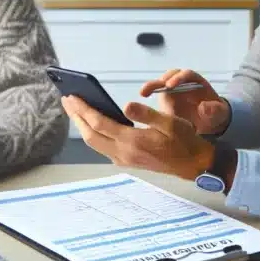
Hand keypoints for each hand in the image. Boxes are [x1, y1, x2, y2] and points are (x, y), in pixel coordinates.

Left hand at [61, 96, 214, 181]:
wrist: (193, 164)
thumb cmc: (184, 140)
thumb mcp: (171, 122)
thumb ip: (146, 113)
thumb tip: (125, 104)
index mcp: (133, 141)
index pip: (99, 124)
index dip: (83, 109)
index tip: (72, 96)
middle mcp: (124, 153)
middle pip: (90, 135)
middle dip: (77, 117)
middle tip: (66, 99)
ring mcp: (124, 159)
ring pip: (94, 142)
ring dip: (82, 125)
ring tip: (75, 109)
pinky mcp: (126, 160)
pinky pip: (102, 146)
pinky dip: (93, 133)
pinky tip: (92, 122)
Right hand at [139, 69, 230, 135]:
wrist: (211, 122)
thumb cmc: (216, 114)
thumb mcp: (219, 113)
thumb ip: (214, 110)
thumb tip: (203, 107)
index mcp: (196, 81)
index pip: (186, 75)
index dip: (178, 78)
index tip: (170, 86)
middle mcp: (183, 83)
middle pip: (169, 76)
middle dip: (159, 81)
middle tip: (149, 89)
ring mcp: (173, 91)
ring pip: (160, 85)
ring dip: (151, 87)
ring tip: (143, 94)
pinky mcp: (167, 101)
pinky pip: (157, 97)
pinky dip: (151, 98)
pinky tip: (144, 106)